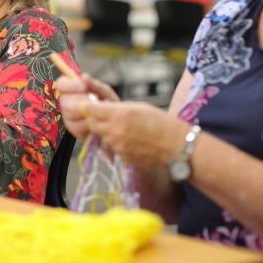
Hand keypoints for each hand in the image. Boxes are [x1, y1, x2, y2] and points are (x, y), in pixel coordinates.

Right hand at [55, 73, 118, 140]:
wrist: (118, 123)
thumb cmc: (109, 105)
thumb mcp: (105, 92)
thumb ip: (95, 85)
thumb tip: (84, 77)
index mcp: (71, 90)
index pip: (61, 84)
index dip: (69, 85)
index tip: (83, 87)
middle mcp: (67, 104)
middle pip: (64, 102)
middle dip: (80, 101)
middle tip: (93, 101)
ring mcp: (69, 118)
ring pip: (69, 116)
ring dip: (86, 113)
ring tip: (98, 112)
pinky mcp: (75, 132)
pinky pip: (77, 129)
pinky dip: (88, 125)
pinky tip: (97, 122)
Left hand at [70, 99, 185, 168]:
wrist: (177, 146)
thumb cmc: (161, 122)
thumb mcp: (137, 107)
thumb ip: (115, 108)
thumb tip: (98, 107)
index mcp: (119, 113)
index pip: (89, 109)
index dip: (86, 107)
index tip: (85, 105)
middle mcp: (114, 130)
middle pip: (90, 124)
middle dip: (92, 119)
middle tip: (99, 115)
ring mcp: (117, 145)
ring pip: (99, 136)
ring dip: (103, 131)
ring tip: (119, 127)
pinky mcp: (121, 157)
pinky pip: (110, 147)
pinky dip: (113, 142)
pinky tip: (127, 139)